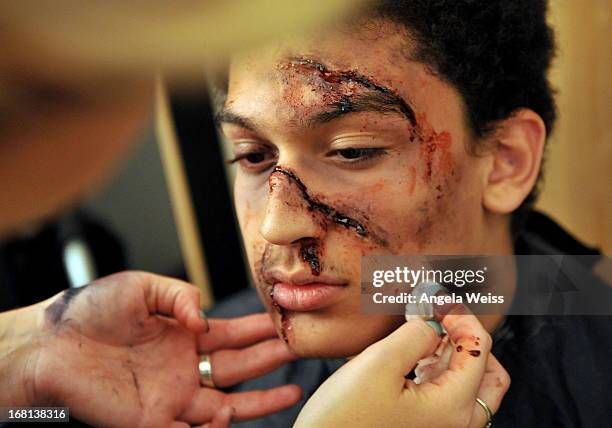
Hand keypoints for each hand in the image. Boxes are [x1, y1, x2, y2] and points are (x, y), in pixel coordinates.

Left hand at [20, 271, 300, 426]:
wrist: (49, 344)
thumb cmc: (89, 312)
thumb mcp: (141, 287)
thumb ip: (180, 295)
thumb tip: (205, 319)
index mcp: (182, 334)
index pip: (231, 333)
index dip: (260, 330)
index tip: (286, 322)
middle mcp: (183, 366)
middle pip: (239, 366)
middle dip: (271, 359)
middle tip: (301, 350)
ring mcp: (171, 394)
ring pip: (226, 402)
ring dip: (259, 400)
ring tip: (291, 392)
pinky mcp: (152, 419)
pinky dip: (213, 425)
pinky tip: (227, 414)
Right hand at [295, 305, 509, 427]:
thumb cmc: (344, 416)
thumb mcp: (379, 363)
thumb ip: (415, 334)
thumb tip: (433, 319)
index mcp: (452, 406)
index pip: (478, 348)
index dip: (459, 315)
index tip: (434, 299)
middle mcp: (455, 422)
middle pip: (490, 372)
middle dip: (467, 337)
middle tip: (439, 316)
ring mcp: (440, 426)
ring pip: (469, 382)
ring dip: (453, 351)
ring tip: (423, 330)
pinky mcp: (424, 425)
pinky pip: (448, 393)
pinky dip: (439, 367)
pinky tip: (413, 354)